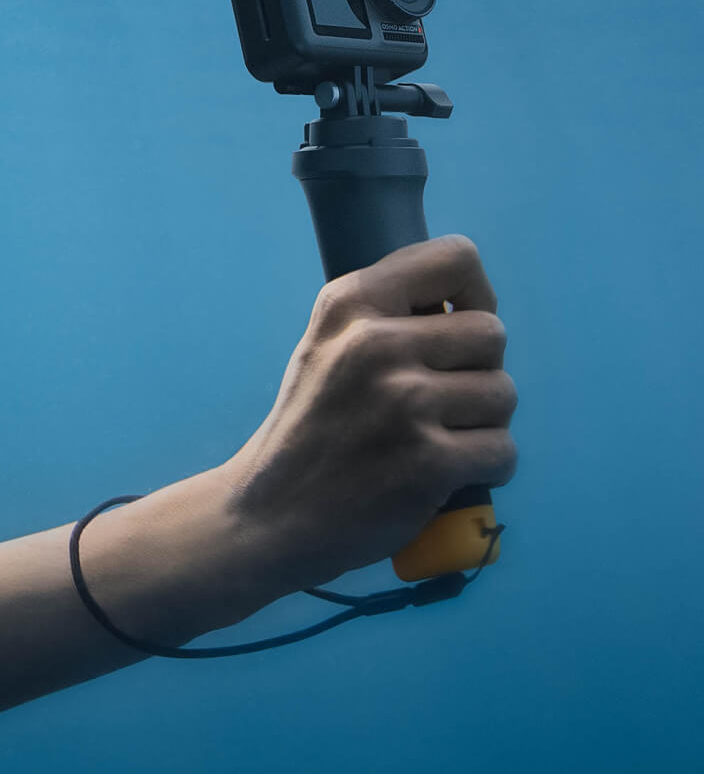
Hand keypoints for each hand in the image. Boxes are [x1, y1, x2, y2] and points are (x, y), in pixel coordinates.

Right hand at [221, 235, 517, 590]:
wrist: (269, 516)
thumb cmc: (312, 431)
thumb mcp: (325, 347)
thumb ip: (387, 315)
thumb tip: (476, 304)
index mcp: (350, 303)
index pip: (457, 258)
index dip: (474, 296)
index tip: (455, 331)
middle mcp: (375, 344)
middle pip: (492, 335)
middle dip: (477, 372)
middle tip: (436, 404)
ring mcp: (404, 403)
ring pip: (504, 395)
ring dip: (482, 425)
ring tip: (434, 442)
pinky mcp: (429, 462)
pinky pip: (503, 452)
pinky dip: (485, 471)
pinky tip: (444, 478)